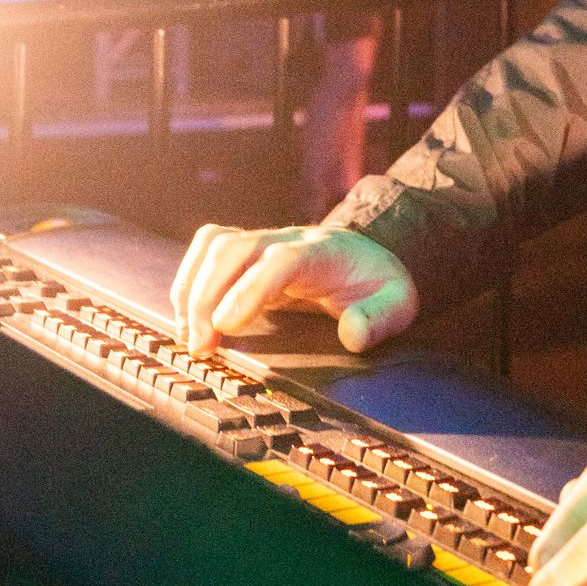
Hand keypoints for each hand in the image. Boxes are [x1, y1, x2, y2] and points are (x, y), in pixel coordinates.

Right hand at [171, 222, 417, 356]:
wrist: (370, 257)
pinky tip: (188, 316)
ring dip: (193, 289)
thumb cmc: (378, 284)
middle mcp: (289, 239)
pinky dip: (190, 279)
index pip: (282, 259)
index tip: (226, 325)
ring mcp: (266, 242)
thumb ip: (380, 318)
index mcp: (325, 251)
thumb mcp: (398, 303)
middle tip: (202, 346)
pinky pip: (209, 250)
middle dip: (208, 294)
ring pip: (216, 245)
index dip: (250, 289)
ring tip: (190, 336)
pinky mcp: (249, 254)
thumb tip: (353, 333)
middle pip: (236, 247)